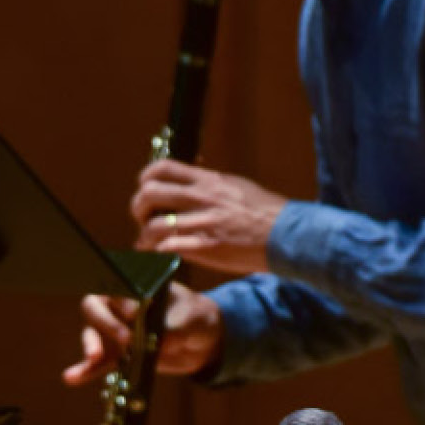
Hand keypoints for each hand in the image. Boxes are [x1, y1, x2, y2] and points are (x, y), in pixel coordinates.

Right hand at [59, 281, 224, 384]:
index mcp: (134, 286)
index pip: (117, 285)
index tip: (134, 313)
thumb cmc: (193, 317)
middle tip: (126, 339)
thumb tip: (160, 344)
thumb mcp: (189, 319)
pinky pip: (97, 362)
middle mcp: (118, 305)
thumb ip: (174, 329)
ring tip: (93, 359)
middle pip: (96, 308)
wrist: (199, 339)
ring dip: (90, 346)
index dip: (120, 299)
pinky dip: (85, 370)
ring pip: (93, 334)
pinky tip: (71, 378)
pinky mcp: (117, 353)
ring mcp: (115, 330)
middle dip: (105, 323)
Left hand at [128, 159, 285, 274]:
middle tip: (144, 219)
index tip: (147, 191)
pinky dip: (159, 253)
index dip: (146, 179)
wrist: (286, 235)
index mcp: (209, 181)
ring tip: (150, 244)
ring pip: (153, 226)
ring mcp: (203, 223)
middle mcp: (202, 198)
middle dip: (138, 208)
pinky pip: (168, 248)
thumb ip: (211, 181)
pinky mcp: (206, 248)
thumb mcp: (236, 185)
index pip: (162, 168)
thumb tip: (193, 174)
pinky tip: (163, 256)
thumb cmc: (265, 211)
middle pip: (150, 194)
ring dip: (145, 237)